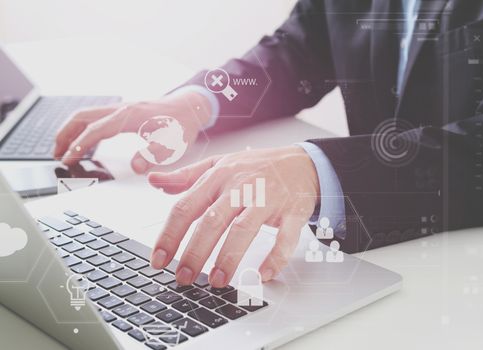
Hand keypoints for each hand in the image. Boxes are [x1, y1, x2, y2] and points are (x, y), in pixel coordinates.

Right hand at [54, 92, 211, 172]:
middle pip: (82, 117)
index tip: (67, 159)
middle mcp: (121, 109)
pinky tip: (86, 142)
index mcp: (129, 117)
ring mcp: (121, 108)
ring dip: (72, 130)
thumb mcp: (172, 143)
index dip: (79, 145)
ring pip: (86, 115)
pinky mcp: (124, 112)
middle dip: (65, 134)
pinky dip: (85, 128)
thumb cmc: (182, 124)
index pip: (95, 131)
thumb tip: (136, 167)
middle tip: (55, 153)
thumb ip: (153, 154)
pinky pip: (96, 117)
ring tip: (63, 148)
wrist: (191, 107)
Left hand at [148, 146, 319, 286]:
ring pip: (244, 229)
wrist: (301, 162)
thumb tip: (154, 181)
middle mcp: (240, 187)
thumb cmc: (256, 167)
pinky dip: (275, 257)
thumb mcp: (219, 165)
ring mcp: (267, 199)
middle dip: (195, 252)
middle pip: (212, 220)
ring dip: (228, 257)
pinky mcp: (292, 212)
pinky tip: (263, 274)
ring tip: (217, 281)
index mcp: (218, 177)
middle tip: (184, 277)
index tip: (158, 260)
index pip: (186, 207)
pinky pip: (284, 237)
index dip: (169, 235)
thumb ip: (186, 176)